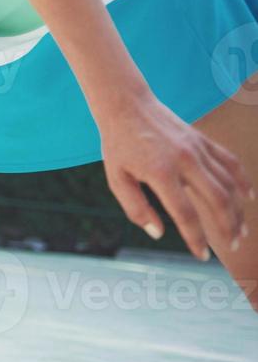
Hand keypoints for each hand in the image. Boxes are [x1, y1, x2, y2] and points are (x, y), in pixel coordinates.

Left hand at [100, 94, 253, 259]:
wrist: (127, 105)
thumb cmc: (118, 145)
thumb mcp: (116, 179)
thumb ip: (135, 208)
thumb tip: (158, 233)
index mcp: (161, 173)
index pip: (185, 214)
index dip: (196, 239)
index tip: (201, 256)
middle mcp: (185, 161)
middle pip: (217, 200)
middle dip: (228, 227)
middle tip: (234, 246)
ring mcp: (198, 149)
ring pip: (228, 184)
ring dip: (237, 210)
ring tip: (241, 230)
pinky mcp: (203, 140)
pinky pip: (230, 162)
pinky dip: (241, 181)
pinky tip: (247, 197)